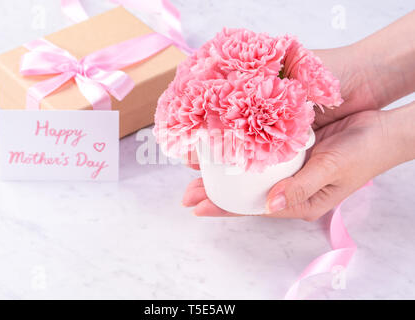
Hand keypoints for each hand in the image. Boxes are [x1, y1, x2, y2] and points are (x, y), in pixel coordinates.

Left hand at [182, 103, 414, 219]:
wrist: (382, 130)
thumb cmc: (363, 155)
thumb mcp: (331, 171)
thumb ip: (300, 188)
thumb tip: (269, 205)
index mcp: (297, 201)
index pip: (253, 208)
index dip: (224, 208)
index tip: (197, 207)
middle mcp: (288, 187)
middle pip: (244, 194)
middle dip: (215, 193)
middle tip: (186, 192)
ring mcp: (288, 168)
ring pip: (248, 175)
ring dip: (223, 172)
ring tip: (196, 170)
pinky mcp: (289, 148)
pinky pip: (259, 154)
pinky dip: (240, 152)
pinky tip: (224, 147)